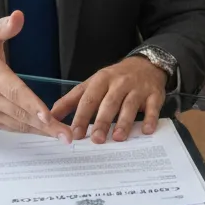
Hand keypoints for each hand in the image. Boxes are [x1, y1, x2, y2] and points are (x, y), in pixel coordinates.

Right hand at [0, 10, 71, 141]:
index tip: (48, 116)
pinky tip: (46, 133)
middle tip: (68, 135)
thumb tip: (18, 16)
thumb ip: (3, 28)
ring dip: (41, 132)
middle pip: (20, 113)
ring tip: (63, 137)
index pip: (14, 92)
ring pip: (18, 124)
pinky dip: (29, 131)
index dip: (32, 105)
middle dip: (46, 125)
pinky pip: (11, 128)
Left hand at [48, 56, 166, 142]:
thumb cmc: (114, 79)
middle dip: (102, 121)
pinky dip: (150, 119)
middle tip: (96, 139)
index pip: (89, 99)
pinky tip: (146, 131)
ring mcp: (138, 88)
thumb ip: (72, 100)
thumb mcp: (92, 84)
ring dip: (123, 122)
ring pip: (130, 105)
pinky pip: (153, 107)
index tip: (74, 134)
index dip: (81, 116)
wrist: (146, 64)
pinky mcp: (154, 94)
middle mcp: (119, 83)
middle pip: (109, 103)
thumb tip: (51, 116)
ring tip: (117, 138)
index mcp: (101, 80)